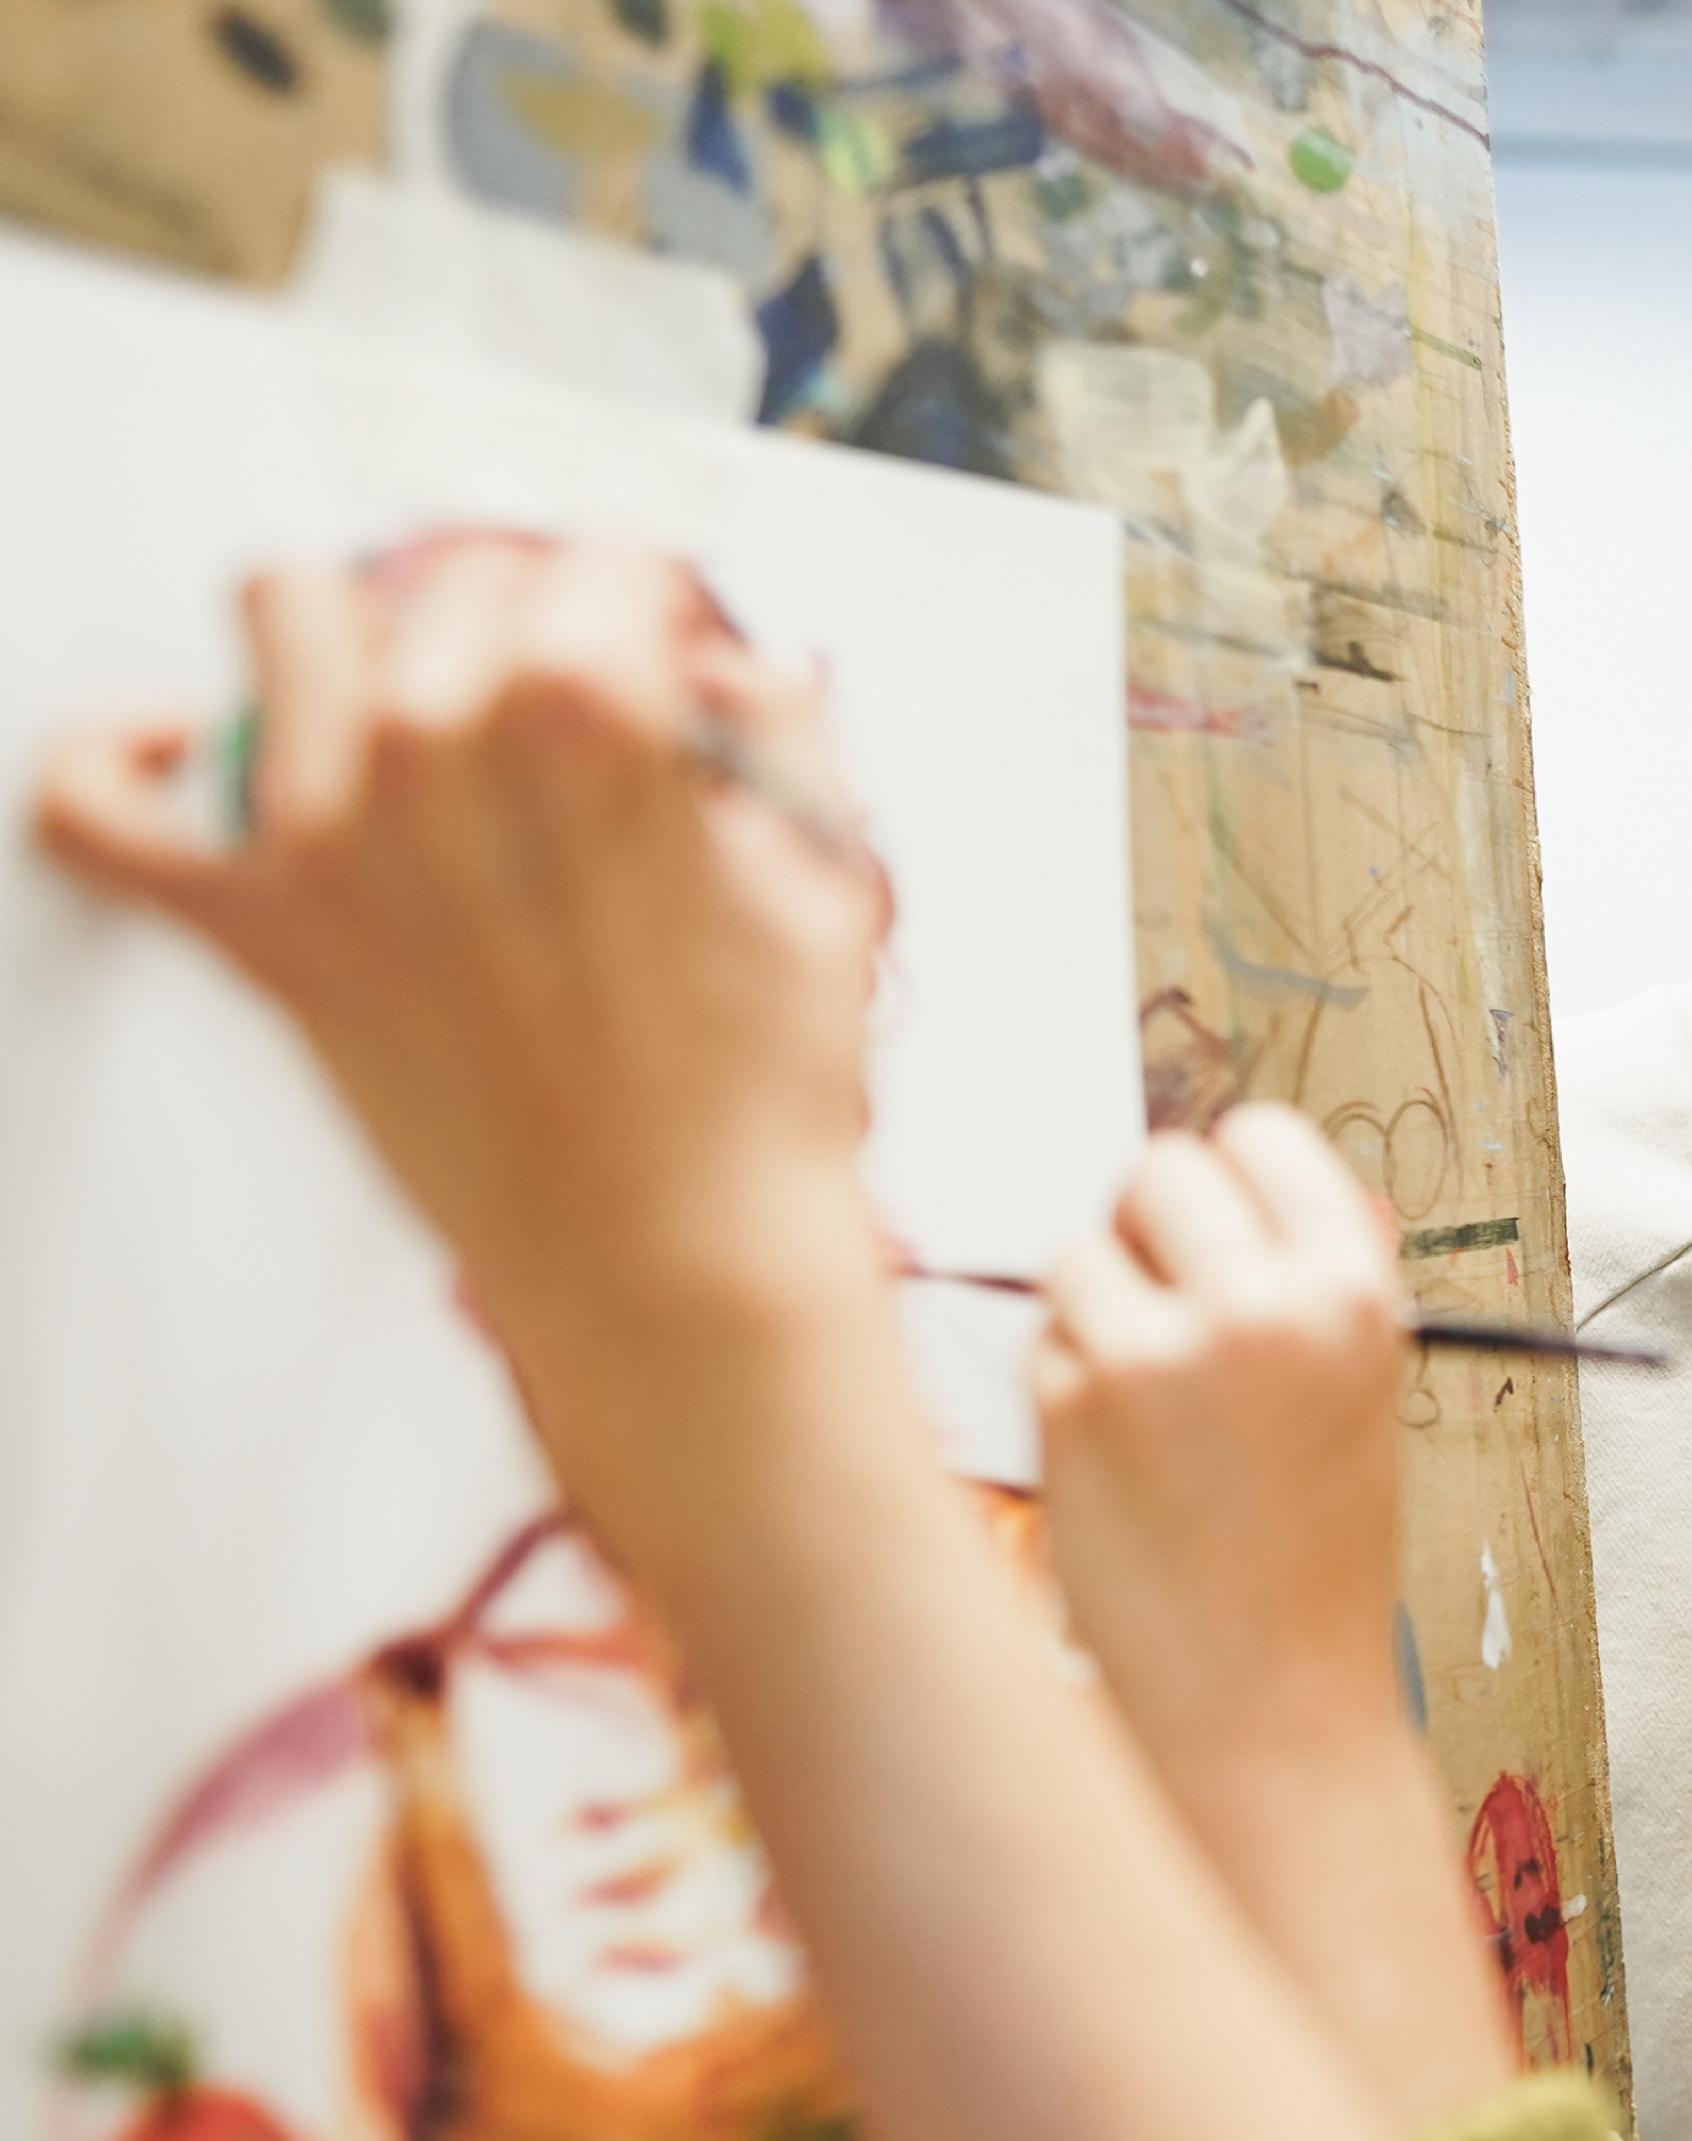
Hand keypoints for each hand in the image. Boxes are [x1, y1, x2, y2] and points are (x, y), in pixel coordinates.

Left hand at [32, 540, 892, 1389]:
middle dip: (519, 625)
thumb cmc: (748, 1102)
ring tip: (410, 708)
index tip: (659, 657)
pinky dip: (118, 763)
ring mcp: (327, 832)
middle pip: (449, 578)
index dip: (647, 613)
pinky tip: (179, 754)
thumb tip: (726, 674)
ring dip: (351, 643)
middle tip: (564, 710)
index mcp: (590, 718)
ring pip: (283, 611)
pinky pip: (99, 808)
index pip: (597, 564)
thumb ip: (781, 732)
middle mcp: (439, 748)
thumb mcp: (825, 882)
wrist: (675, 1258)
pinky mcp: (260, 927)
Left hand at [1035, 1108, 1413, 1770]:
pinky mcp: (1072, 1403)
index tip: (1218, 1227)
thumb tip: (1244, 1171)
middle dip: (1147, 1227)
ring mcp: (1160, 1350)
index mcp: (1354, 1294)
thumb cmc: (1311, 1559)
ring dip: (1094, 1306)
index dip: (1229, 1180)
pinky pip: (1040, 1335)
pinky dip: (1060, 1380)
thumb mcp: (1358, 1400)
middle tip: (1164, 1304)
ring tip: (1146, 1404)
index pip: (1261, 1138)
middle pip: (1157, 1168)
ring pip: (1079, 1249)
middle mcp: (1264, 1306)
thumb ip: (1310, 1282)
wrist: (1265, 1698)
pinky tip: (1114, 1457)